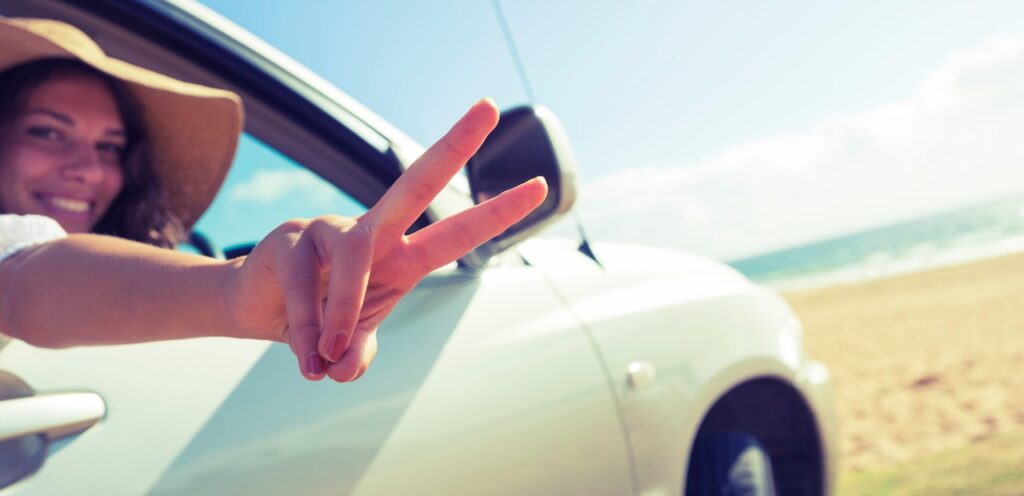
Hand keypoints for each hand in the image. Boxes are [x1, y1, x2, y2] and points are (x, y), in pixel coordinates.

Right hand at [224, 99, 547, 381]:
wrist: (258, 311)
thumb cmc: (319, 320)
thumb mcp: (348, 342)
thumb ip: (358, 352)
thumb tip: (344, 371)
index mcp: (402, 255)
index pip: (456, 232)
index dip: (497, 213)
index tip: (540, 185)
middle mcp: (373, 232)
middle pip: (417, 182)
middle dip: (455, 146)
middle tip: (490, 107)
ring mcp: (331, 229)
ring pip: (354, 259)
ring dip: (342, 312)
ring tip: (325, 358)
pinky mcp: (289, 240)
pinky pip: (304, 287)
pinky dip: (307, 328)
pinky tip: (306, 357)